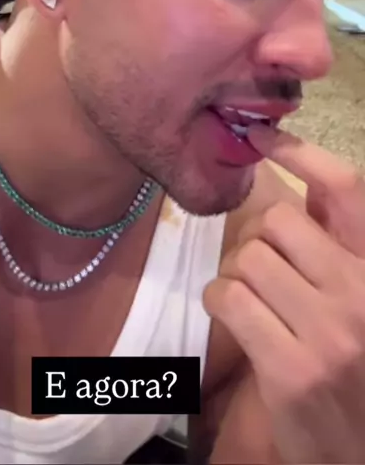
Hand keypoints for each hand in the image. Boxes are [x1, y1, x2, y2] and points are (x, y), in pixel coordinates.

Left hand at [203, 125, 364, 463]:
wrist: (360, 455)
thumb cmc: (355, 365)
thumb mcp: (356, 295)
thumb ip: (334, 243)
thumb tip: (295, 174)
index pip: (348, 190)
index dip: (303, 153)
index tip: (264, 138)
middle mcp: (362, 294)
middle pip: (279, 221)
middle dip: (260, 240)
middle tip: (263, 268)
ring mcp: (329, 333)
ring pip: (248, 259)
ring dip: (238, 275)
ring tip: (252, 299)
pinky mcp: (290, 369)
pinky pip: (228, 299)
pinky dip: (220, 302)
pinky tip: (236, 319)